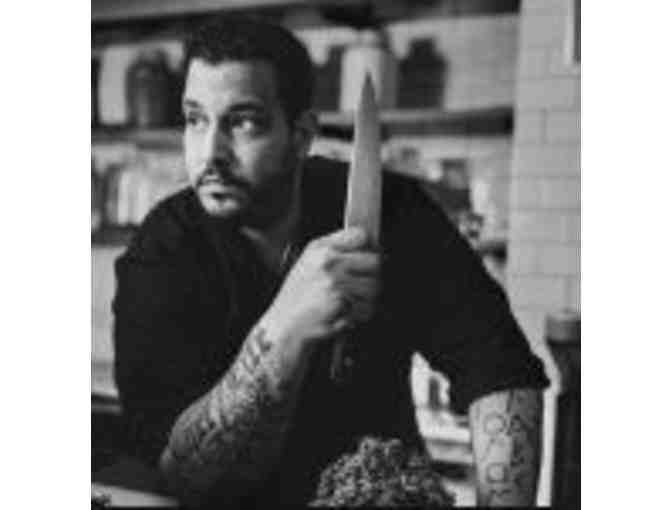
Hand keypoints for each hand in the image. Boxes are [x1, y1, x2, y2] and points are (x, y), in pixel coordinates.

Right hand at [262, 227, 380, 345]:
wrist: (286, 327)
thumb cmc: (296, 298)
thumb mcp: (308, 262)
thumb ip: (334, 247)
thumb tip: (365, 241)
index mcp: (321, 249)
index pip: (361, 235)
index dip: (366, 247)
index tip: (363, 257)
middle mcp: (330, 264)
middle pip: (375, 261)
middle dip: (372, 274)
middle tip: (360, 284)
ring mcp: (338, 284)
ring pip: (375, 286)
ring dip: (368, 297)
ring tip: (349, 301)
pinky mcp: (344, 305)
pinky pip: (368, 307)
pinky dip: (361, 313)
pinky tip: (345, 313)